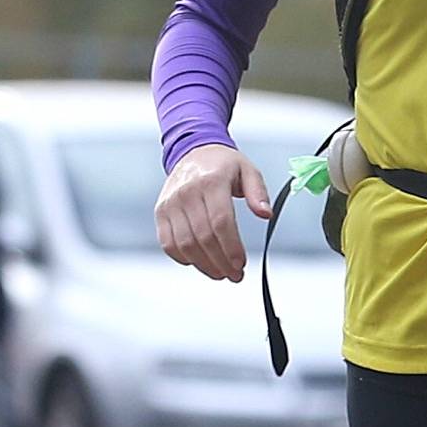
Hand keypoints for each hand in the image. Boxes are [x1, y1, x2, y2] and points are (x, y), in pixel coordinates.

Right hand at [155, 143, 270, 282]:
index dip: (231, 247)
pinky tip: (199, 262)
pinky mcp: (161, 212)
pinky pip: (168, 243)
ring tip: (220, 273)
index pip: (220, 222)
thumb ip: (258, 193)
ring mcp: (170, 203)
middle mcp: (187, 192)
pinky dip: (183, 258)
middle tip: (234, 275)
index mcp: (210, 181)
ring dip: (204, 265)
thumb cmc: (222, 165)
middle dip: (221, 262)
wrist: (193, 151)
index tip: (240, 264)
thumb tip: (265, 214)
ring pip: (184, 244)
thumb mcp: (248, 171)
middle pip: (203, 237)